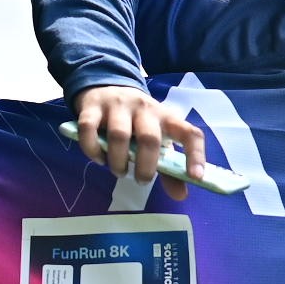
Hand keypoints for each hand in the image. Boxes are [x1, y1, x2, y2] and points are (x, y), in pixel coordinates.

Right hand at [70, 83, 205, 200]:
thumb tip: (180, 196)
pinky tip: (98, 159)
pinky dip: (92, 150)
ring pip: (118, 135)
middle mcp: (145, 108)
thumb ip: (168, 169)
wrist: (106, 88)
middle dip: (145, 166)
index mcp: (166, 117)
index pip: (189, 132)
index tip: (195, 176)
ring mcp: (117, 105)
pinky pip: (88, 130)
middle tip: (141, 180)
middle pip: (149, 138)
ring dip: (118, 161)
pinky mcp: (92, 107)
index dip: (195, 154)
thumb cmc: (136, 122)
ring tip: (118, 171)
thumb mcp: (156, 139)